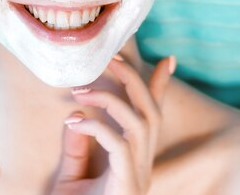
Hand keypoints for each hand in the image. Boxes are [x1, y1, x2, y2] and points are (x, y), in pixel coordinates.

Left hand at [50, 55, 175, 194]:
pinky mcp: (128, 185)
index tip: (167, 60)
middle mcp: (142, 166)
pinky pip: (119, 145)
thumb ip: (75, 150)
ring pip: (140, 123)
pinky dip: (97, 128)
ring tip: (79, 92)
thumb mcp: (72, 176)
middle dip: (132, 79)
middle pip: (151, 112)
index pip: (152, 118)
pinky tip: (74, 123)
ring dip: (110, 99)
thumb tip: (75, 116)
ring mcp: (138, 175)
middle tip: (109, 58)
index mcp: (134, 162)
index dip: (159, 88)